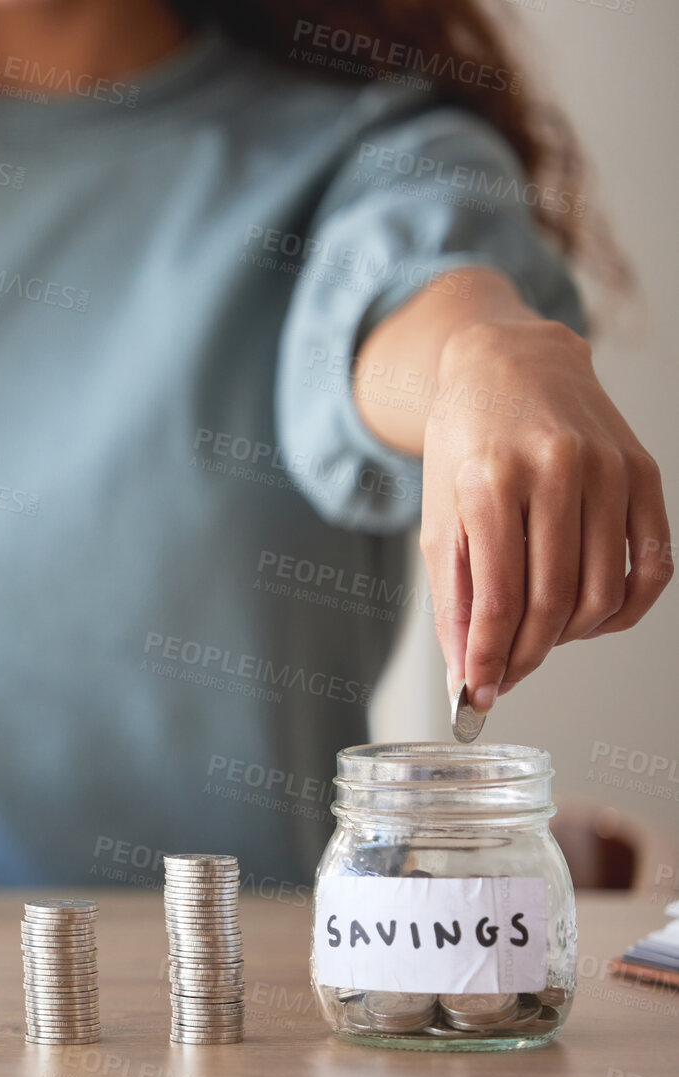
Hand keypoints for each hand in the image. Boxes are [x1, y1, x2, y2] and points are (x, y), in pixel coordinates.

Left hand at [420, 318, 671, 710]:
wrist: (508, 364)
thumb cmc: (466, 443)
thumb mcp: (440, 516)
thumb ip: (454, 597)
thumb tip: (466, 672)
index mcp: (491, 481)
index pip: (500, 597)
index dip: (491, 658)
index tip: (479, 696)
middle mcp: (556, 472)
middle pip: (552, 602)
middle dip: (526, 656)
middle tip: (507, 677)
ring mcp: (608, 470)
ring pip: (603, 593)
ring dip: (570, 636)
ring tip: (540, 637)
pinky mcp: (644, 473)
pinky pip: (654, 565)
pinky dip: (625, 609)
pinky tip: (592, 619)